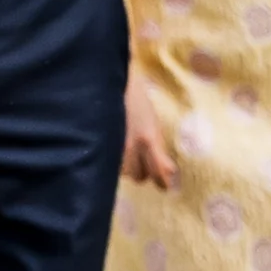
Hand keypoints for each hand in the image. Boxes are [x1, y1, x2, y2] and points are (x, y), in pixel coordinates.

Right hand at [120, 72, 176, 188]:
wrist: (113, 86)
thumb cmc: (138, 103)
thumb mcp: (154, 124)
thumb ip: (160, 149)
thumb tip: (170, 172)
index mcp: (147, 140)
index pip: (157, 172)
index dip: (162, 181)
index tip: (164, 184)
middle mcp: (130, 147)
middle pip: (139, 176)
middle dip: (143, 171)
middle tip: (144, 160)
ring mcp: (113, 147)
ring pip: (124, 173)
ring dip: (128, 167)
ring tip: (129, 153)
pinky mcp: (100, 145)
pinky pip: (111, 165)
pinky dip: (116, 162)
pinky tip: (118, 151)